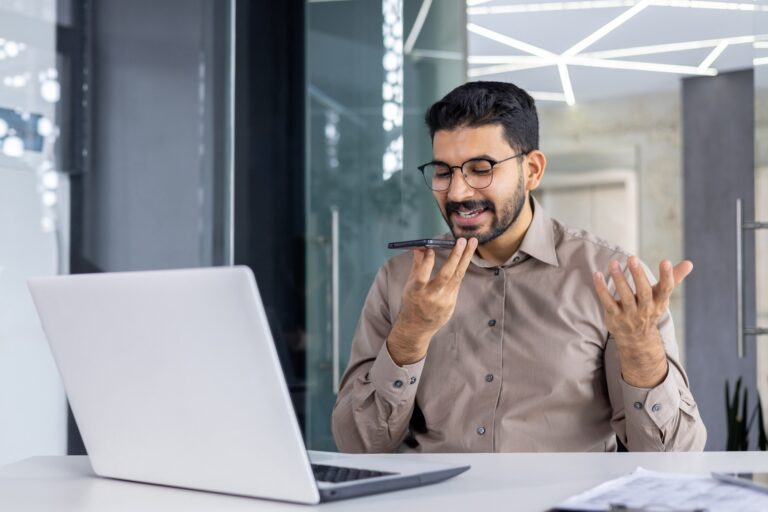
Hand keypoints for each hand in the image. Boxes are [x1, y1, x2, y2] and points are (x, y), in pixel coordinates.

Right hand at [387, 237, 477, 365]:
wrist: (417, 326)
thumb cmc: (412, 301)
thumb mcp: (410, 284)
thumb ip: (417, 265)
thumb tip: (420, 247)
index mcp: (416, 292)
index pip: (422, 275)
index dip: (427, 261)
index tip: (430, 247)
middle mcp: (431, 297)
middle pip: (446, 274)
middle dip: (456, 256)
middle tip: (462, 240)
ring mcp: (444, 302)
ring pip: (458, 276)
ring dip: (466, 258)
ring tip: (472, 243)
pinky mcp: (451, 304)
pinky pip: (457, 283)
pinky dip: (461, 269)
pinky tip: (466, 256)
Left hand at [592, 256, 692, 387]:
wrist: (637, 339)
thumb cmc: (650, 309)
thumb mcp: (661, 296)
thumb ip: (673, 278)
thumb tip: (690, 263)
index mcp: (659, 302)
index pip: (666, 289)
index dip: (667, 276)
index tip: (665, 261)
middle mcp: (646, 309)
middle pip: (643, 292)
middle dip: (638, 275)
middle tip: (632, 258)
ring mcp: (630, 314)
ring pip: (625, 296)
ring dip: (619, 279)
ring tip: (613, 263)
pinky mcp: (615, 316)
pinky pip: (608, 302)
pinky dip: (602, 289)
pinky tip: (597, 274)